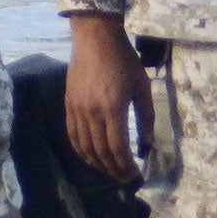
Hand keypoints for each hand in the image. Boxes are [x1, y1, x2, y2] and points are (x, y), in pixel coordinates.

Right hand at [64, 12, 153, 182]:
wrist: (95, 38)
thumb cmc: (123, 60)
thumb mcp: (142, 87)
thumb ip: (146, 118)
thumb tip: (147, 144)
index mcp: (113, 108)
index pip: (118, 147)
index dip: (126, 166)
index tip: (135, 175)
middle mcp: (92, 112)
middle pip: (100, 151)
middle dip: (113, 170)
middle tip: (124, 179)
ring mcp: (77, 109)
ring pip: (84, 147)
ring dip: (97, 164)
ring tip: (110, 172)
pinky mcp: (69, 105)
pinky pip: (73, 135)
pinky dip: (82, 151)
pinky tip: (91, 157)